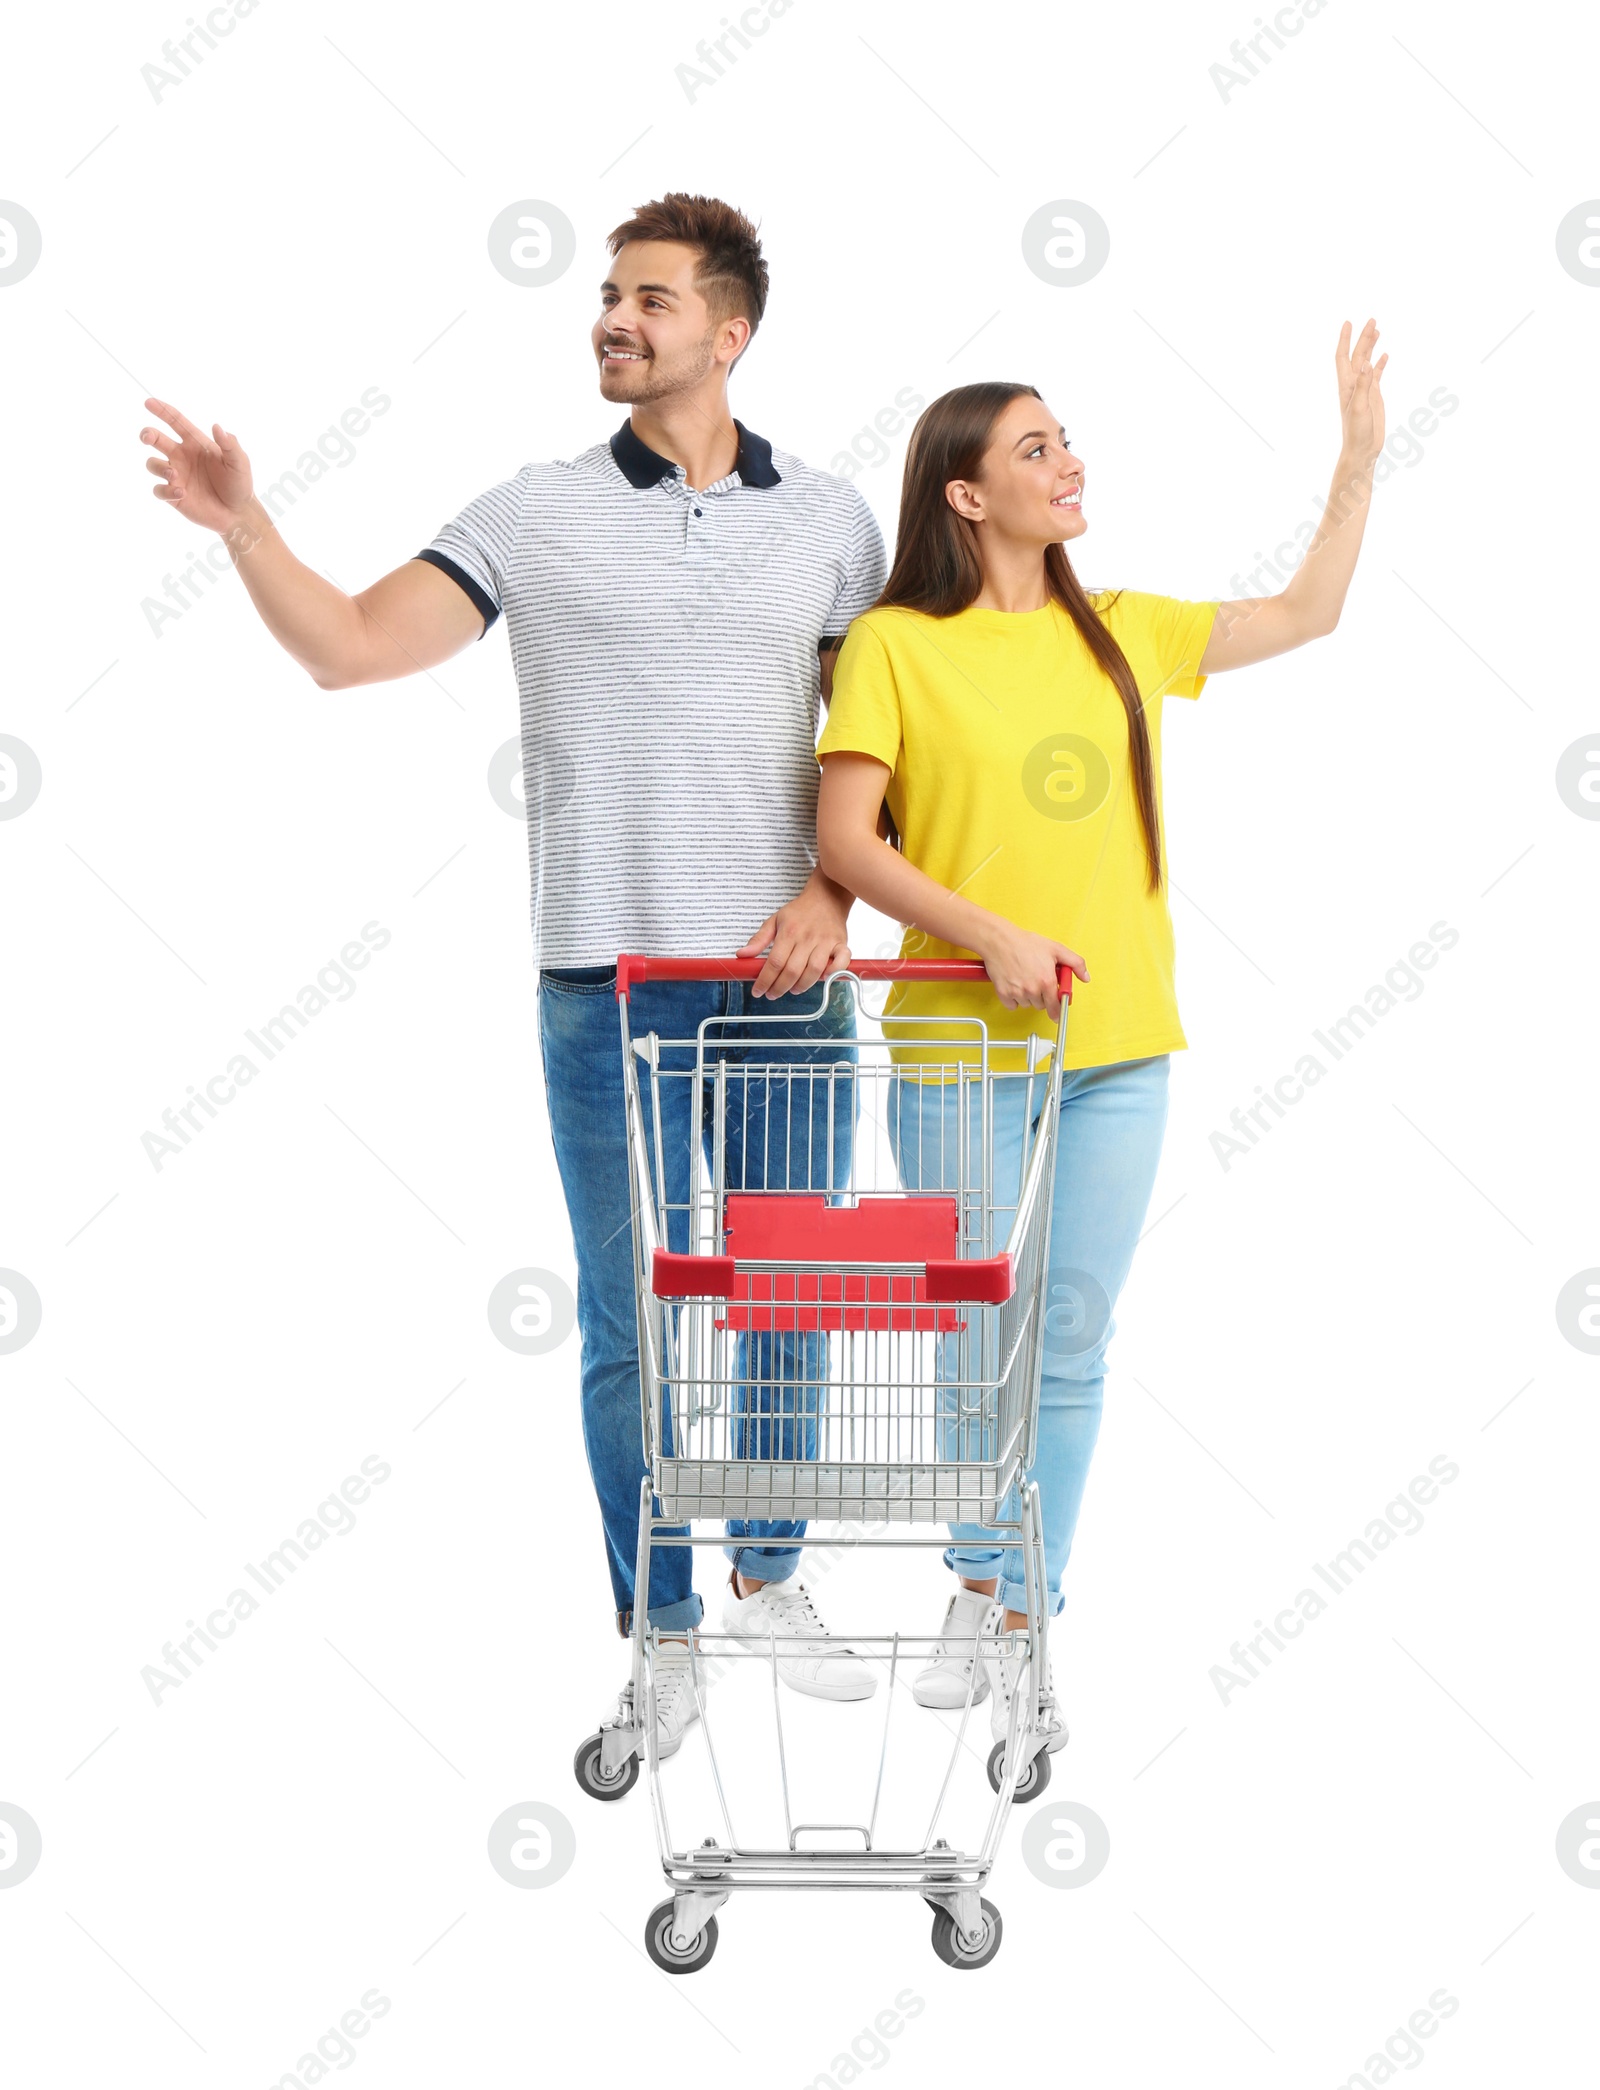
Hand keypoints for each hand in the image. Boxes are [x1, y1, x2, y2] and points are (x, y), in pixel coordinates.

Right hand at [141, 397, 256, 536]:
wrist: (239, 514)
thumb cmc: (239, 484)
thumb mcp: (239, 462)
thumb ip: (230, 444)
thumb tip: (217, 426)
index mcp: (195, 443)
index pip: (175, 422)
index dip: (162, 410)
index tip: (148, 402)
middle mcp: (182, 456)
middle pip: (156, 439)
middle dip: (147, 434)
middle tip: (147, 437)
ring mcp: (176, 476)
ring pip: (153, 464)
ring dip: (158, 466)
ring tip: (174, 473)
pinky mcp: (174, 496)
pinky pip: (159, 490)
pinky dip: (165, 490)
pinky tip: (181, 492)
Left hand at [738, 871, 851, 998]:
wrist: (827, 896)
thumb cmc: (800, 911)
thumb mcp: (774, 921)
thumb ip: (758, 940)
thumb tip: (742, 955)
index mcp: (789, 932)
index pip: (775, 963)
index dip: (765, 981)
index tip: (758, 991)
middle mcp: (807, 938)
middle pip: (793, 971)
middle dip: (780, 988)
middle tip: (773, 994)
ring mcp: (826, 941)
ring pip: (814, 971)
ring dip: (802, 986)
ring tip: (792, 989)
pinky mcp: (841, 943)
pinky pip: (841, 962)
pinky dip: (834, 973)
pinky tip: (823, 979)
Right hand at [975, 919, 1087, 1020]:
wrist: (1000, 941)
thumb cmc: (1025, 943)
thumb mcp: (1056, 949)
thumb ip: (1075, 963)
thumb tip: (1085, 977)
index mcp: (1046, 981)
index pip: (1055, 1006)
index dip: (1058, 1011)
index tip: (1057, 1014)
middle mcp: (1032, 989)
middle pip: (1041, 1005)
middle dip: (1042, 996)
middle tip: (1038, 981)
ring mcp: (1017, 992)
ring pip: (1027, 1005)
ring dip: (1028, 997)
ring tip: (1025, 979)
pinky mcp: (1003, 993)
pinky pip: (1012, 1005)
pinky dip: (1013, 998)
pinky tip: (1015, 985)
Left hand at [1335, 319, 1386, 468]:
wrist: (1362, 450)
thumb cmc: (1357, 433)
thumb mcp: (1359, 408)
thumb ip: (1362, 385)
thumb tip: (1365, 363)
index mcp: (1347, 386)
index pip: (1344, 358)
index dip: (1345, 340)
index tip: (1348, 323)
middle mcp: (1354, 385)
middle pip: (1358, 355)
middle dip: (1363, 337)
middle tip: (1371, 320)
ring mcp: (1364, 390)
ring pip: (1367, 362)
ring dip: (1370, 346)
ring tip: (1377, 330)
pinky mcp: (1373, 396)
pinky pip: (1377, 375)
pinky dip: (1380, 364)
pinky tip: (1384, 355)